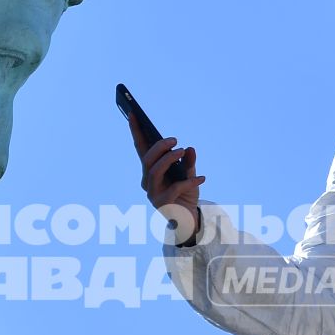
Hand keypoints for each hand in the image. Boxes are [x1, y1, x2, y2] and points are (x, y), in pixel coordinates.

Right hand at [128, 122, 204, 243]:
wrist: (189, 219)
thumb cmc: (185, 195)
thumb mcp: (189, 175)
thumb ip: (189, 162)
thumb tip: (190, 148)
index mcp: (151, 171)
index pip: (141, 149)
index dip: (136, 132)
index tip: (132, 114)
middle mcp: (148, 182)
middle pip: (147, 160)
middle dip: (160, 147)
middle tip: (175, 140)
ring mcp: (153, 193)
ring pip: (155, 172)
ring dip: (169, 159)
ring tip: (183, 151)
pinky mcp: (163, 204)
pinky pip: (174, 189)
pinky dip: (189, 182)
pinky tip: (202, 178)